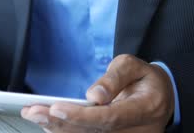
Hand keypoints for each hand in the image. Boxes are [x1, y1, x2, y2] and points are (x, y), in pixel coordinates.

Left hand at [21, 55, 174, 132]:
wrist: (161, 97)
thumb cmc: (145, 80)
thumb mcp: (134, 66)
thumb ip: (115, 77)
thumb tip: (94, 95)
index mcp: (144, 110)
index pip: (109, 118)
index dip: (81, 116)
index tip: (56, 108)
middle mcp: (135, 132)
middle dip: (59, 123)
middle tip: (33, 111)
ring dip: (57, 127)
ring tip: (33, 114)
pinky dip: (64, 130)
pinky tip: (47, 122)